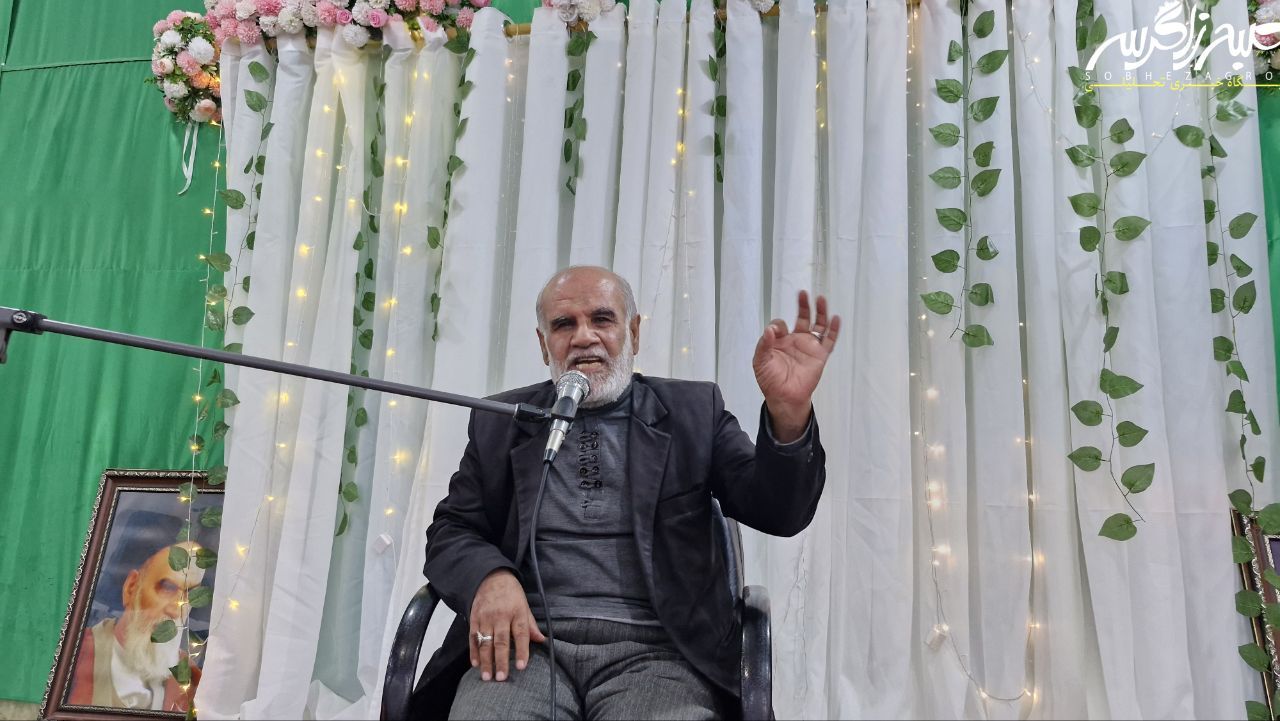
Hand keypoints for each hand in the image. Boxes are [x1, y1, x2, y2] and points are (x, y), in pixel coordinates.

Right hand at [469, 570, 545, 681]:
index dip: (522, 651)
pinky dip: (473, 651)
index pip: (521, 634)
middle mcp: (501, 616)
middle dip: (501, 661)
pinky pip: (473, 637)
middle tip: (502, 678)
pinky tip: (475, 664)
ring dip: (486, 661)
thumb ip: (531, 625)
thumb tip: (542, 640)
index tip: (522, 666)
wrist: (491, 577)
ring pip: (485, 642)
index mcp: (517, 612)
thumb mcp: (525, 605)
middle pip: (501, 641)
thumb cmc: (511, 594)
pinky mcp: (474, 618)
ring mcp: (486, 617)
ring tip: (487, 676)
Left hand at [753, 290, 840, 441]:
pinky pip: (829, 340)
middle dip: (803, 306)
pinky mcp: (820, 355)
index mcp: (780, 340)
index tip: (775, 332)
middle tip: (802, 294)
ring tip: (820, 299)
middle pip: (802, 318)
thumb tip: (769, 330)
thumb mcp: (760, 362)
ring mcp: (809, 347)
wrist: (784, 397)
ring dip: (820, 312)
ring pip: (818, 325)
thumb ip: (764, 345)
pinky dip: (833, 330)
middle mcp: (796, 340)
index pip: (780, 325)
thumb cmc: (770, 380)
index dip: (777, 326)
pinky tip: (835, 319)